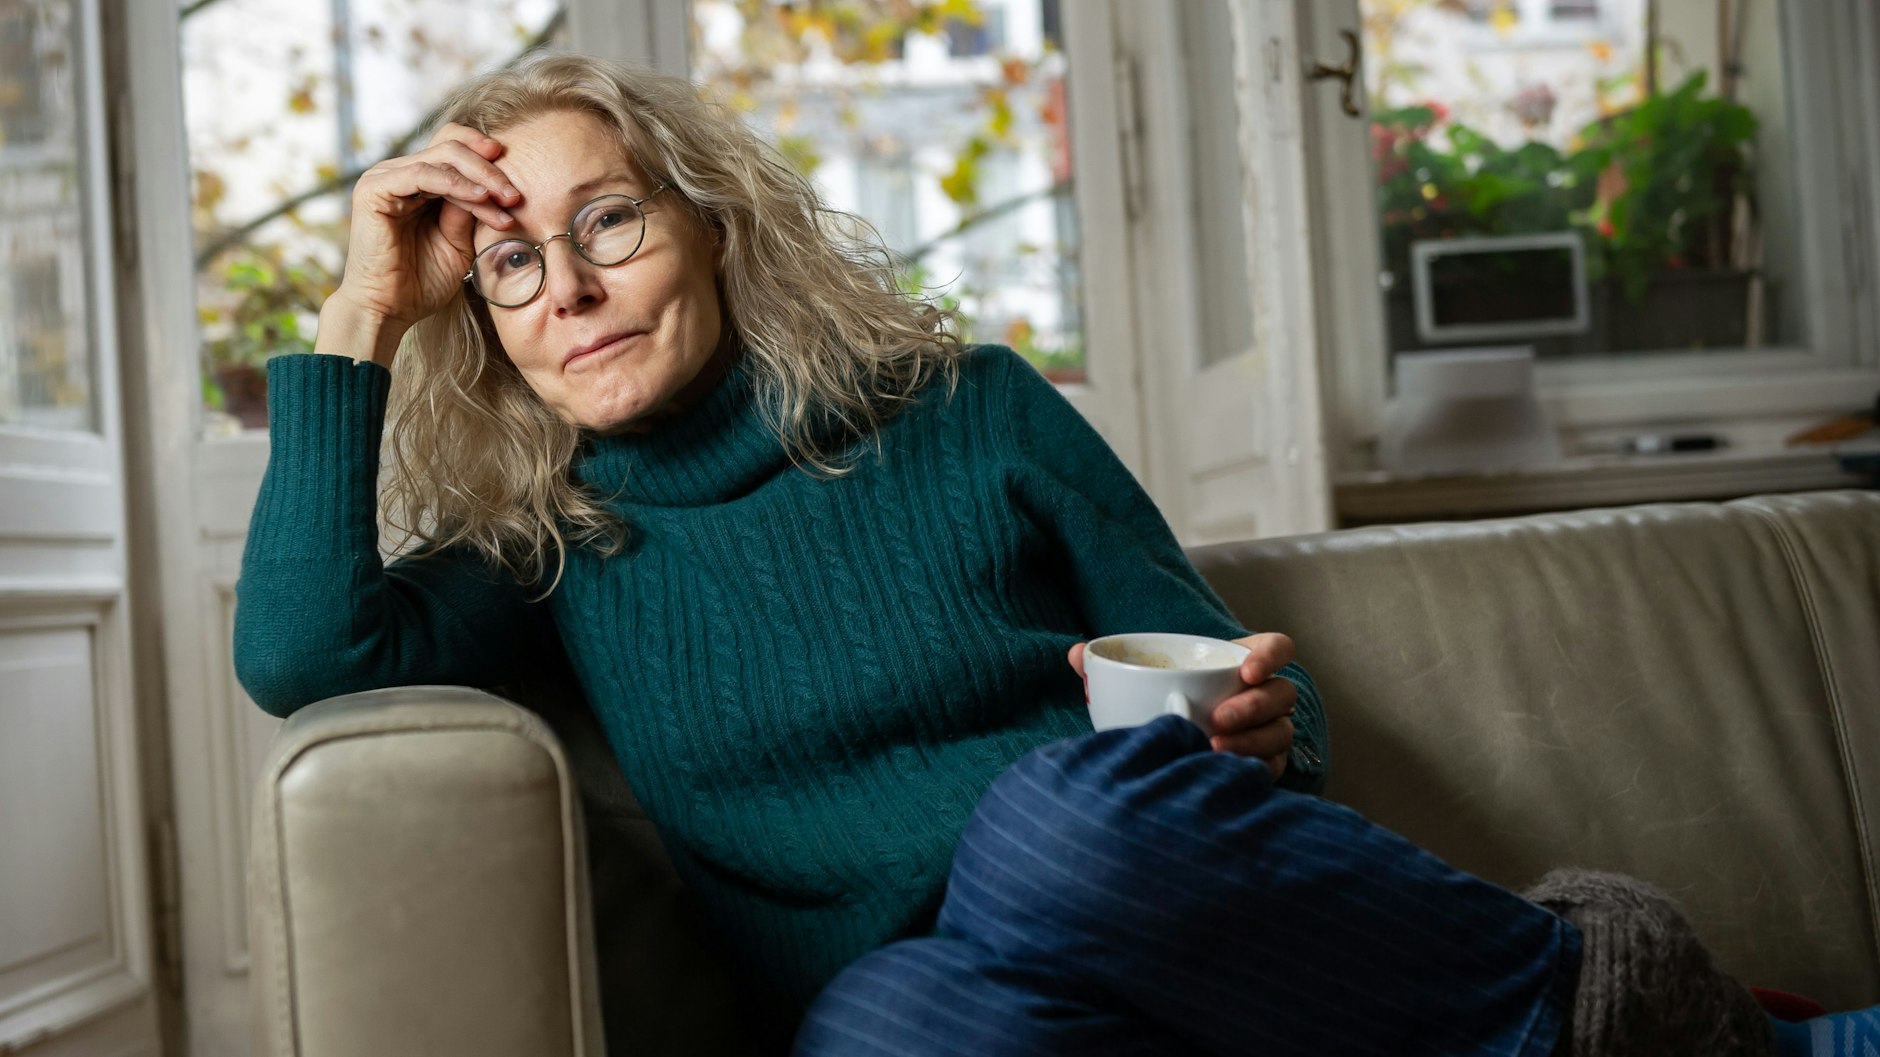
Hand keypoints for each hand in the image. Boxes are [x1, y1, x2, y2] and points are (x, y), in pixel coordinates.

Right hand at [324, 123, 523, 360]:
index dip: (484, 154)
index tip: (517, 178)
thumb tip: (495, 184)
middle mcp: (398, 173)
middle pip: (450, 146)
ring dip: (480, 178)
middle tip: (515, 196)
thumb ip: (471, 210)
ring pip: (441, 158)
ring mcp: (383, 178)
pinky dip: (456, 184)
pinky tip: (481, 198)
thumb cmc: (423, 281)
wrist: (390, 310)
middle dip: (490, 169)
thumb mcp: (460, 240)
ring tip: (506, 201)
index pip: (452, 148)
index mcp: (416, 181)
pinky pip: (423, 174)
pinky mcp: (374, 189)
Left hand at [1066, 632, 1296, 775]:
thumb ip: (1109, 667)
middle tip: (1217, 719)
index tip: (1247, 670)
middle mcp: (1263, 695)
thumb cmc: (1158, 703)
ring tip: (1213, 748)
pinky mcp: (1265, 764)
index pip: (1276, 648)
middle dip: (1252, 706)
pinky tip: (1221, 772)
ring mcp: (1269, 730)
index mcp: (1239, 662)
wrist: (1166, 751)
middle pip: (1281, 694)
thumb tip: (1076, 654)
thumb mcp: (1137, 681)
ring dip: (1251, 741)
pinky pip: (1272, 767)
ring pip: (1279, 732)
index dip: (1270, 656)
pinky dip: (1250, 768)